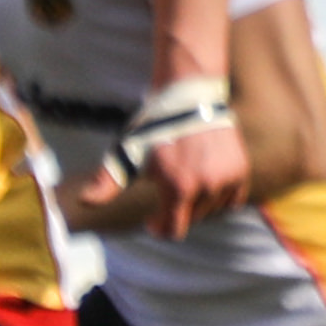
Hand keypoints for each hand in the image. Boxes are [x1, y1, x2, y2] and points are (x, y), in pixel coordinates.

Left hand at [68, 122, 248, 241]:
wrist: (191, 95)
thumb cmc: (155, 125)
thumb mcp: (127, 152)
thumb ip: (107, 181)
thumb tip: (85, 201)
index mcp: (179, 187)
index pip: (173, 230)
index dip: (159, 228)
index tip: (152, 220)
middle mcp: (207, 187)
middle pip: (190, 220)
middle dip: (176, 212)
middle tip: (166, 191)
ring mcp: (227, 179)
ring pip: (210, 211)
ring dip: (197, 205)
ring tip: (184, 182)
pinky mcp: (240, 171)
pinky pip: (230, 201)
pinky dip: (217, 197)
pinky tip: (204, 181)